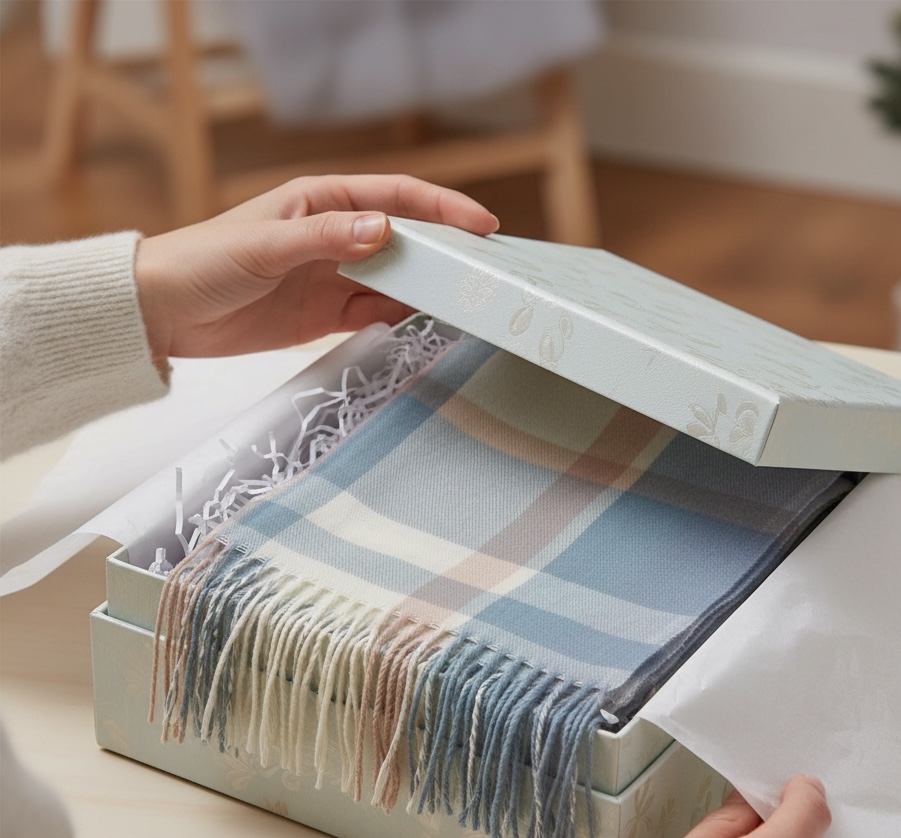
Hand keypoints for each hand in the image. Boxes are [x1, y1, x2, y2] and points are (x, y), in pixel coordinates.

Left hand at [134, 175, 498, 362]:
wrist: (166, 312)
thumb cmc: (205, 261)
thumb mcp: (265, 246)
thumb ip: (326, 239)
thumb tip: (386, 230)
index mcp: (323, 203)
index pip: (397, 197)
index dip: (443, 208)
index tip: (482, 226)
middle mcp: (336, 237)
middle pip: (406, 240)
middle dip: (446, 253)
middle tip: (486, 272)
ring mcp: (335, 278)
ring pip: (397, 281)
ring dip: (427, 292)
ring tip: (464, 304)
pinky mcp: (327, 315)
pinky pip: (377, 315)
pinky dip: (401, 321)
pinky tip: (424, 327)